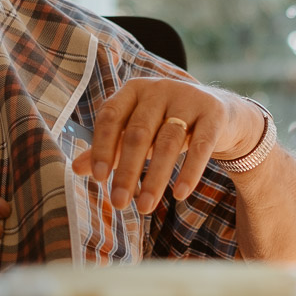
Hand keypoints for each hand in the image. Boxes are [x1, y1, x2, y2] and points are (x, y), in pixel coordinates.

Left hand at [71, 78, 264, 211]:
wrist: (218, 112)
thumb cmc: (167, 124)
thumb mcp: (138, 132)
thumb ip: (109, 147)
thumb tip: (77, 168)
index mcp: (134, 90)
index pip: (111, 117)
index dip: (102, 147)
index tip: (98, 178)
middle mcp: (159, 89)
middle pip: (138, 133)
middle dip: (127, 171)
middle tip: (119, 202)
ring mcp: (189, 98)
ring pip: (168, 142)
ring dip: (155, 178)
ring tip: (146, 207)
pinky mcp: (213, 113)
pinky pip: (201, 146)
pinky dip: (190, 172)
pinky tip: (180, 194)